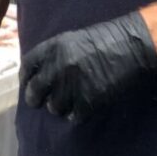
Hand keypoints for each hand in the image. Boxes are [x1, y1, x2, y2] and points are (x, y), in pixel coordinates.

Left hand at [19, 11, 156, 123]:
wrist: (130, 45)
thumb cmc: (103, 39)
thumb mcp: (71, 40)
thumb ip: (52, 56)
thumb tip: (38, 75)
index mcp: (52, 48)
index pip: (27, 67)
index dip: (26, 78)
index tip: (28, 84)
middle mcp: (57, 67)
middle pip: (34, 92)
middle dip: (36, 99)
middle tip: (42, 102)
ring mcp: (71, 85)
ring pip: (54, 107)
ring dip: (60, 107)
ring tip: (70, 101)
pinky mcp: (87, 100)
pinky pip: (74, 116)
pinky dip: (77, 114)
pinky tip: (83, 107)